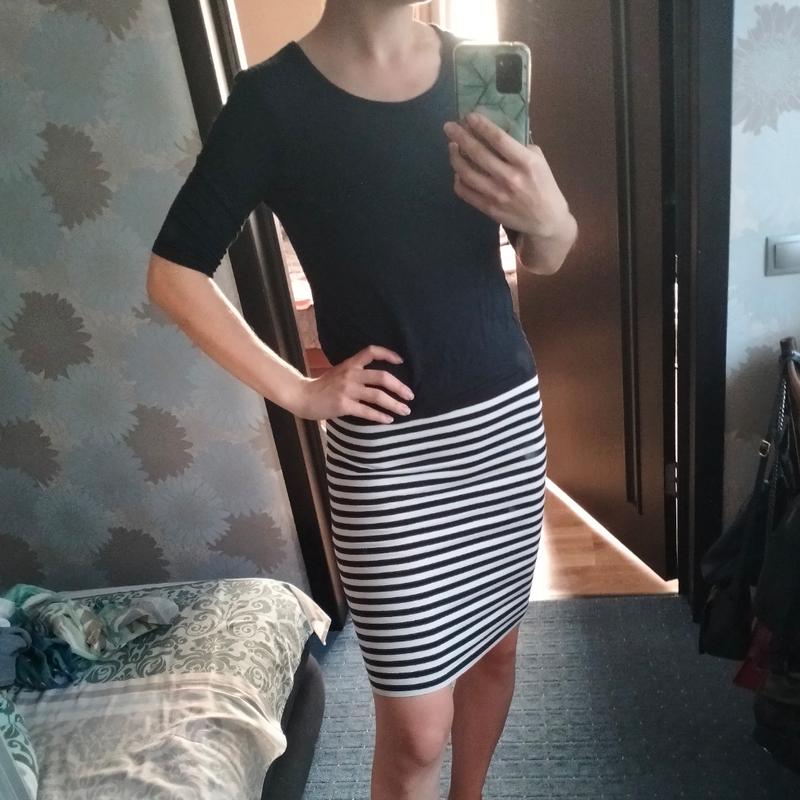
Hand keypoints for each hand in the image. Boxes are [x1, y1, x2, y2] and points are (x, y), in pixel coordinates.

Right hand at [294, 345, 413, 423]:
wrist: (303, 396)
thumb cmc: (323, 386)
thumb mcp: (339, 372)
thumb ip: (356, 373)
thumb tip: (378, 381)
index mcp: (350, 364)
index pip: (371, 352)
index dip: (387, 354)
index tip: (400, 361)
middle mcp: (351, 374)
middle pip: (382, 377)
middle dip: (399, 387)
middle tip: (410, 396)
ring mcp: (347, 390)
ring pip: (378, 396)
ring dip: (395, 404)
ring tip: (405, 411)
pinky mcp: (344, 405)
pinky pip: (367, 411)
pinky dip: (380, 416)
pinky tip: (388, 420)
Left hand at [443, 112, 571, 238]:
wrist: (546, 219)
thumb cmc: (543, 185)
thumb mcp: (539, 161)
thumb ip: (519, 147)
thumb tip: (495, 135)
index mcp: (525, 162)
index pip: (499, 139)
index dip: (482, 126)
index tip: (469, 116)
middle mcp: (509, 178)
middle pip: (478, 153)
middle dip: (460, 137)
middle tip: (449, 127)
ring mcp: (497, 195)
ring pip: (466, 173)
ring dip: (455, 157)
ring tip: (451, 147)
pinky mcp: (488, 208)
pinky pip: (465, 192)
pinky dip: (458, 180)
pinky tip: (458, 171)